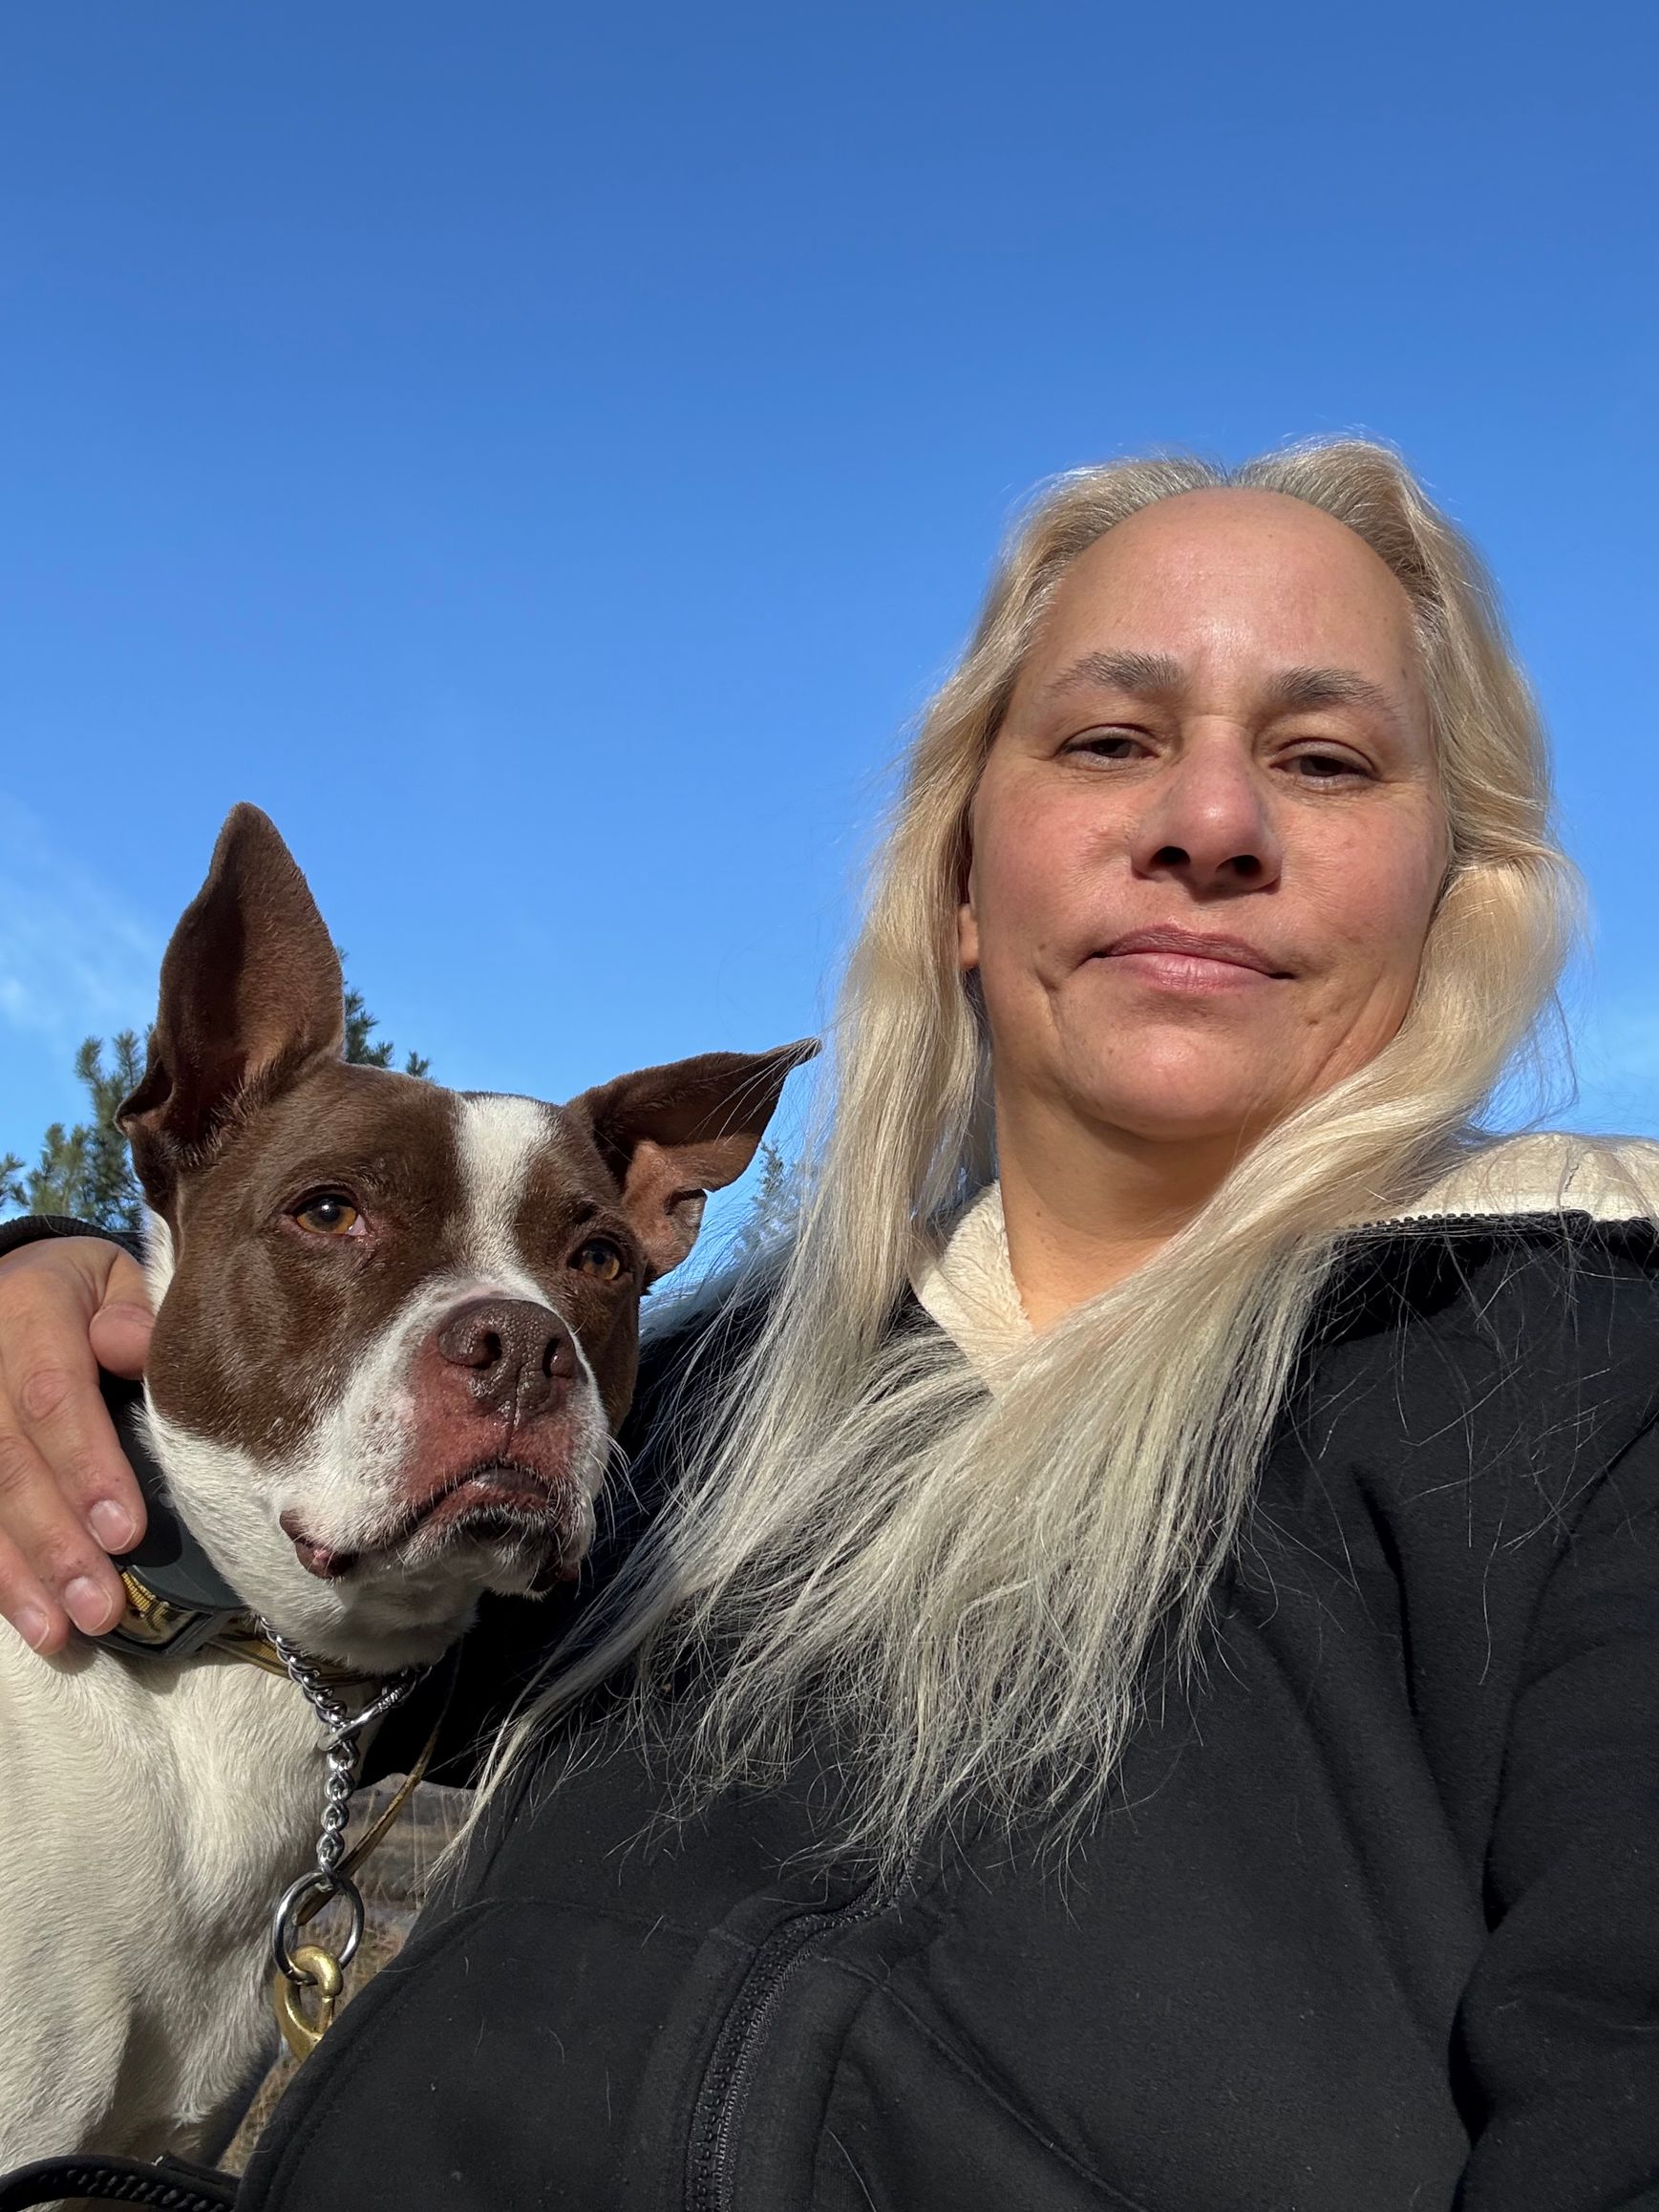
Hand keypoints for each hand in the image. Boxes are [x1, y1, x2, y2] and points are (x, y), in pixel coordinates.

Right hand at [0, 1238, 152, 1651]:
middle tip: (100, 1606)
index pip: (52, 1396)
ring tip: (58, 1632)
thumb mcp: (121, 1278)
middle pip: (7, 1462)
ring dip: (16, 1572)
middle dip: (54, 1542)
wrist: (15, 1281)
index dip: (85, 1466)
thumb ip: (135, 1314)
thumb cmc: (89, 1292)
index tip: (124, 1532)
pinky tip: (20, 1615)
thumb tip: (131, 1347)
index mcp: (27, 1310)